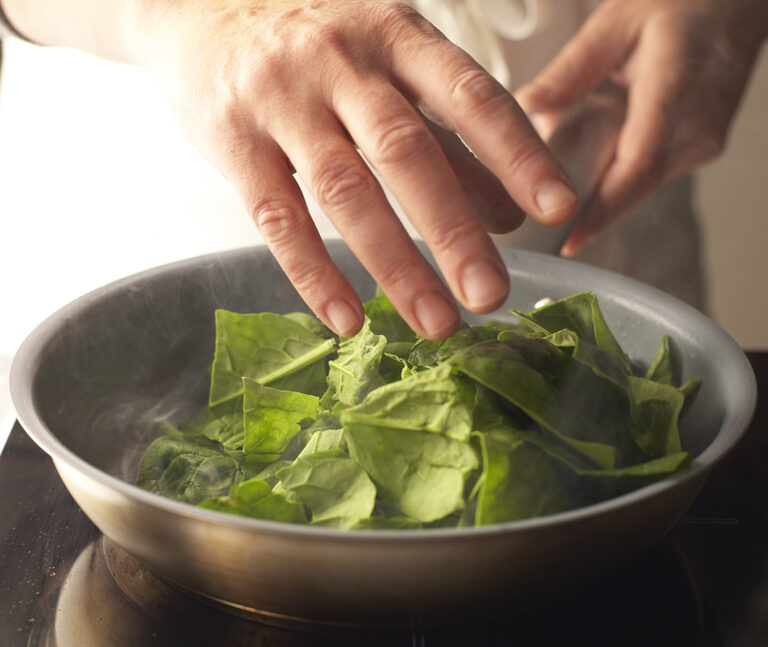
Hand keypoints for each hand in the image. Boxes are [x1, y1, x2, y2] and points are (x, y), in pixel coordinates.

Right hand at [140, 0, 577, 337]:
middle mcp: (341, 64)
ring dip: (396, 265)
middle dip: (454, 230)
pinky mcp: (234, 143)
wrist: (199, 8)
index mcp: (395, 36)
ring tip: (438, 324)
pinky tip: (348, 320)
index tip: (557, 209)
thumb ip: (449, 135)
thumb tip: (510, 212)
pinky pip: (277, 218)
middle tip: (492, 295)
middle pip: (407, 152)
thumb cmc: (315, 46)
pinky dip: (315, 274)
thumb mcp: (389, 67)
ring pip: (346, 192)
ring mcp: (282, 102)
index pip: (468, 94)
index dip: (516, 152)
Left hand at [516, 0, 767, 256]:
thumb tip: (527, 110)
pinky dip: (617, 169)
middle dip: (587, 205)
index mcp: (676, 88)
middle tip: (541, 214)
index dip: (602, 212)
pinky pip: (649, 172)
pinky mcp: (699, 148)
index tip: (570, 241)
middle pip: (634, 186)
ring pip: (639, 183)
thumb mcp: (615, 23)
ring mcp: (703, 141)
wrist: (735, 2)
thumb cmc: (679, 4)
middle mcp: (697, 125)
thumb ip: (570, 71)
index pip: (637, 167)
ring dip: (600, 184)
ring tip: (568, 161)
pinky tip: (597, 144)